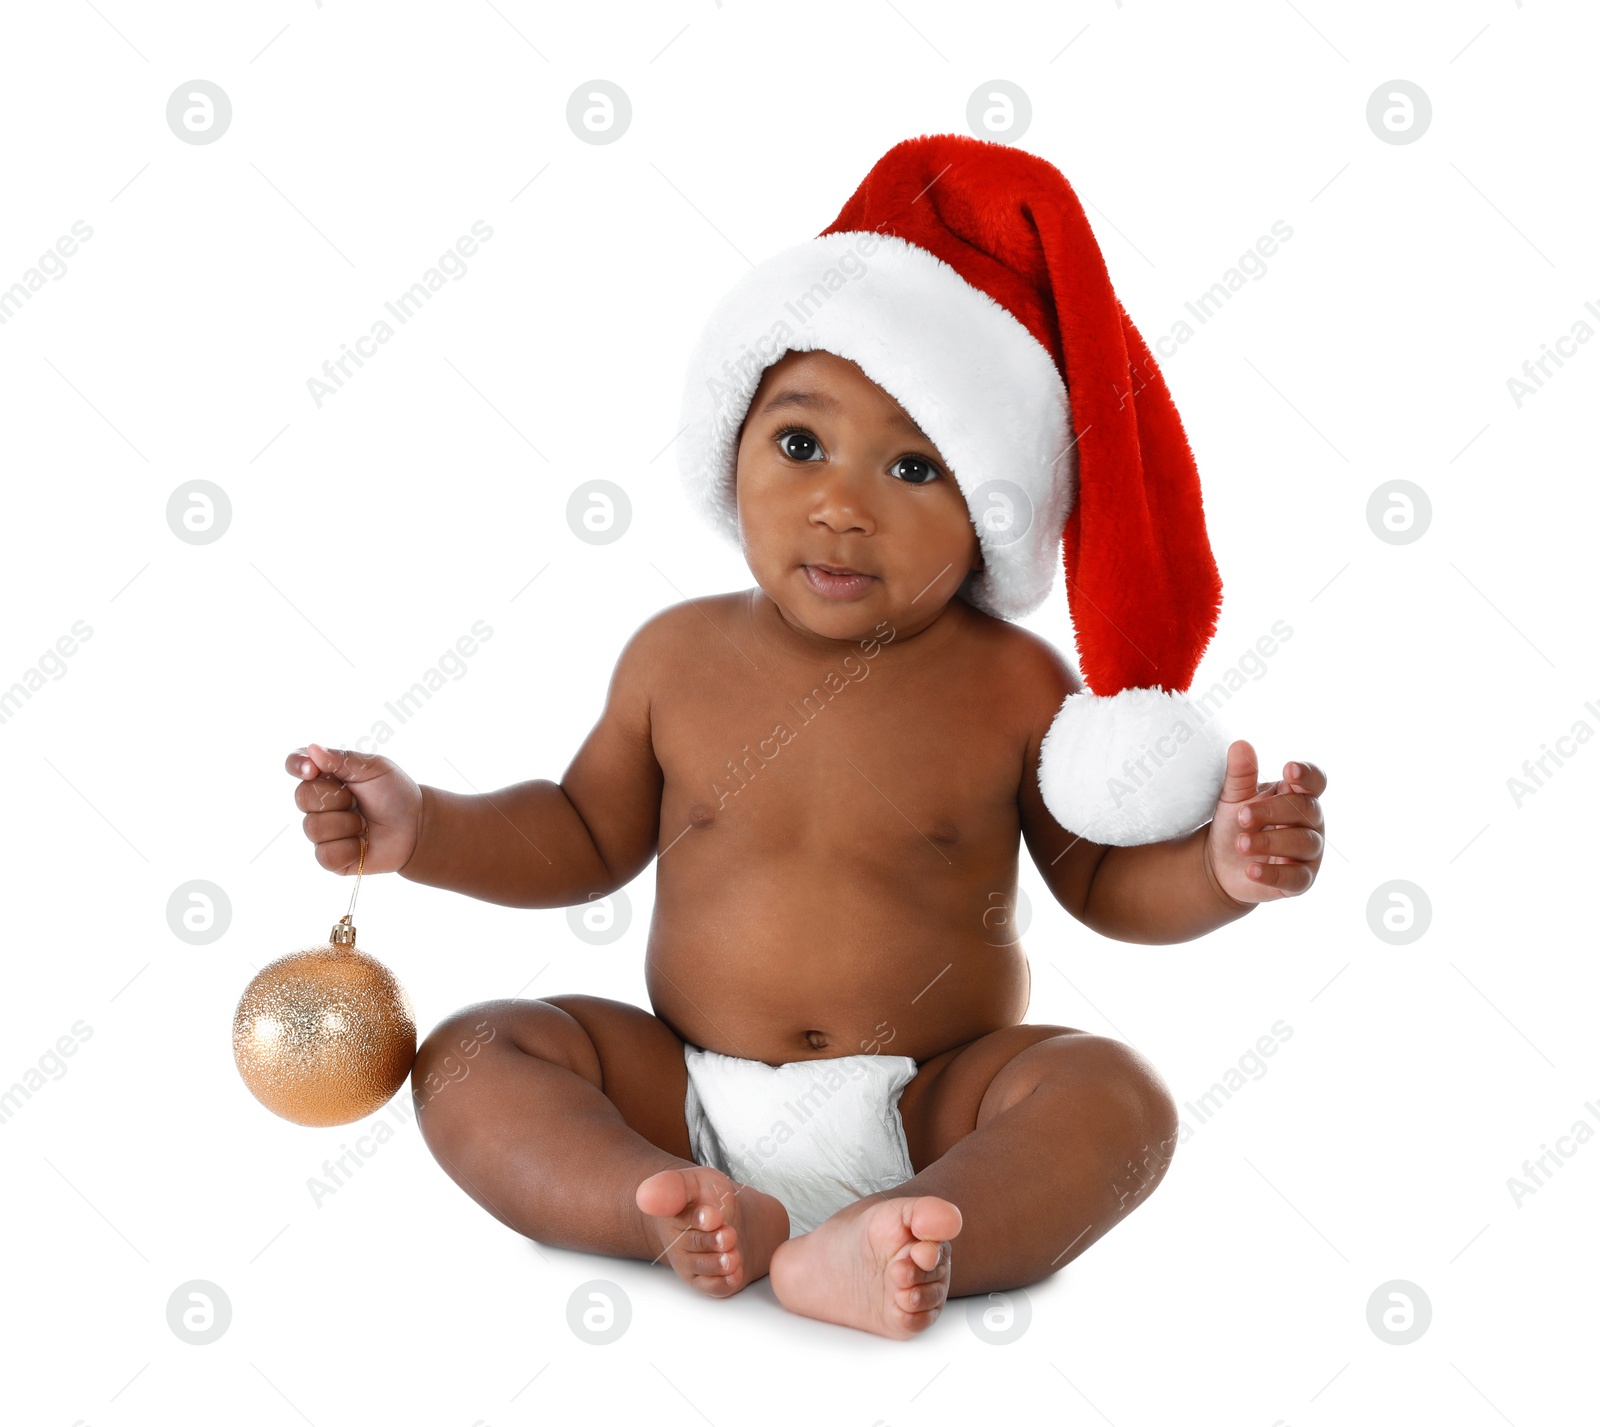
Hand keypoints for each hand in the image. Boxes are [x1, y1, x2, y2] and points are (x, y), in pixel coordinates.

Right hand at [285, 743, 423, 875]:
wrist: (416, 825)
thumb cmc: (394, 793)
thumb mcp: (374, 768)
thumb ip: (342, 759)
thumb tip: (312, 750)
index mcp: (325, 775)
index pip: (296, 764)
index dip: (297, 765)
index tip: (310, 769)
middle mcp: (317, 803)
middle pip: (302, 797)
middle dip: (337, 798)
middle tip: (358, 800)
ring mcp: (321, 831)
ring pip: (314, 828)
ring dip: (348, 824)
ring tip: (365, 823)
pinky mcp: (330, 857)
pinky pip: (326, 855)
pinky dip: (350, 848)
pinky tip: (363, 842)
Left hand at [1203, 740, 1325, 905]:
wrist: (1220, 864)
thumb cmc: (1237, 824)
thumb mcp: (1233, 797)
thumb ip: (1240, 774)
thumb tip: (1241, 745)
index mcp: (1297, 796)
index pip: (1315, 781)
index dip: (1307, 775)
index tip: (1289, 770)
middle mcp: (1310, 822)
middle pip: (1306, 809)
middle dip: (1273, 811)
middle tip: (1242, 816)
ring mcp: (1309, 852)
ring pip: (1303, 842)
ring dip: (1270, 841)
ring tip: (1240, 843)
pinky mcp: (1300, 880)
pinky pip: (1294, 877)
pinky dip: (1272, 873)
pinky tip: (1251, 870)